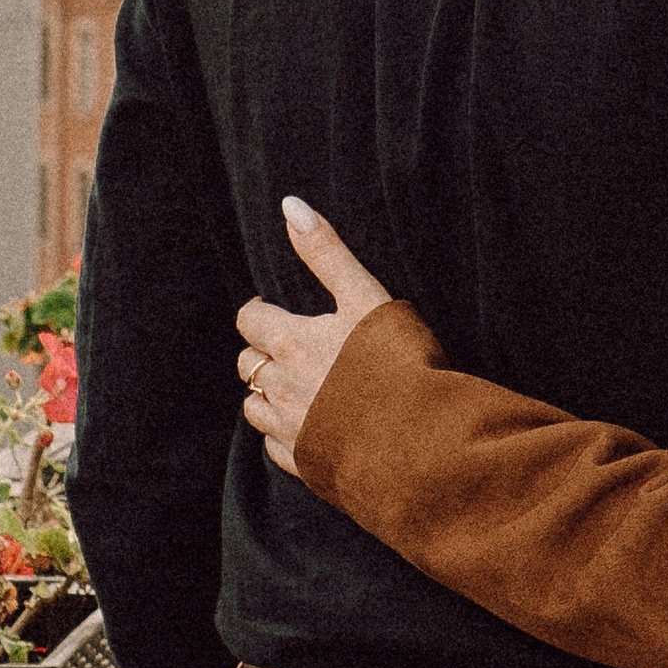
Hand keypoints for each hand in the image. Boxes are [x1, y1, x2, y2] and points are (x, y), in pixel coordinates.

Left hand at [235, 200, 393, 479]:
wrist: (420, 440)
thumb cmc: (398, 364)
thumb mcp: (366, 296)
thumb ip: (327, 252)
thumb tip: (290, 205)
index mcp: (292, 343)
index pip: (249, 320)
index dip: (259, 311)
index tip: (273, 308)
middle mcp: (281, 387)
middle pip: (247, 364)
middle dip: (261, 351)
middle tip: (288, 344)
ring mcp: (291, 429)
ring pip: (254, 408)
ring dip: (265, 393)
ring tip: (293, 384)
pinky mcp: (305, 462)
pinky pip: (276, 447)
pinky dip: (283, 433)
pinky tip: (306, 425)